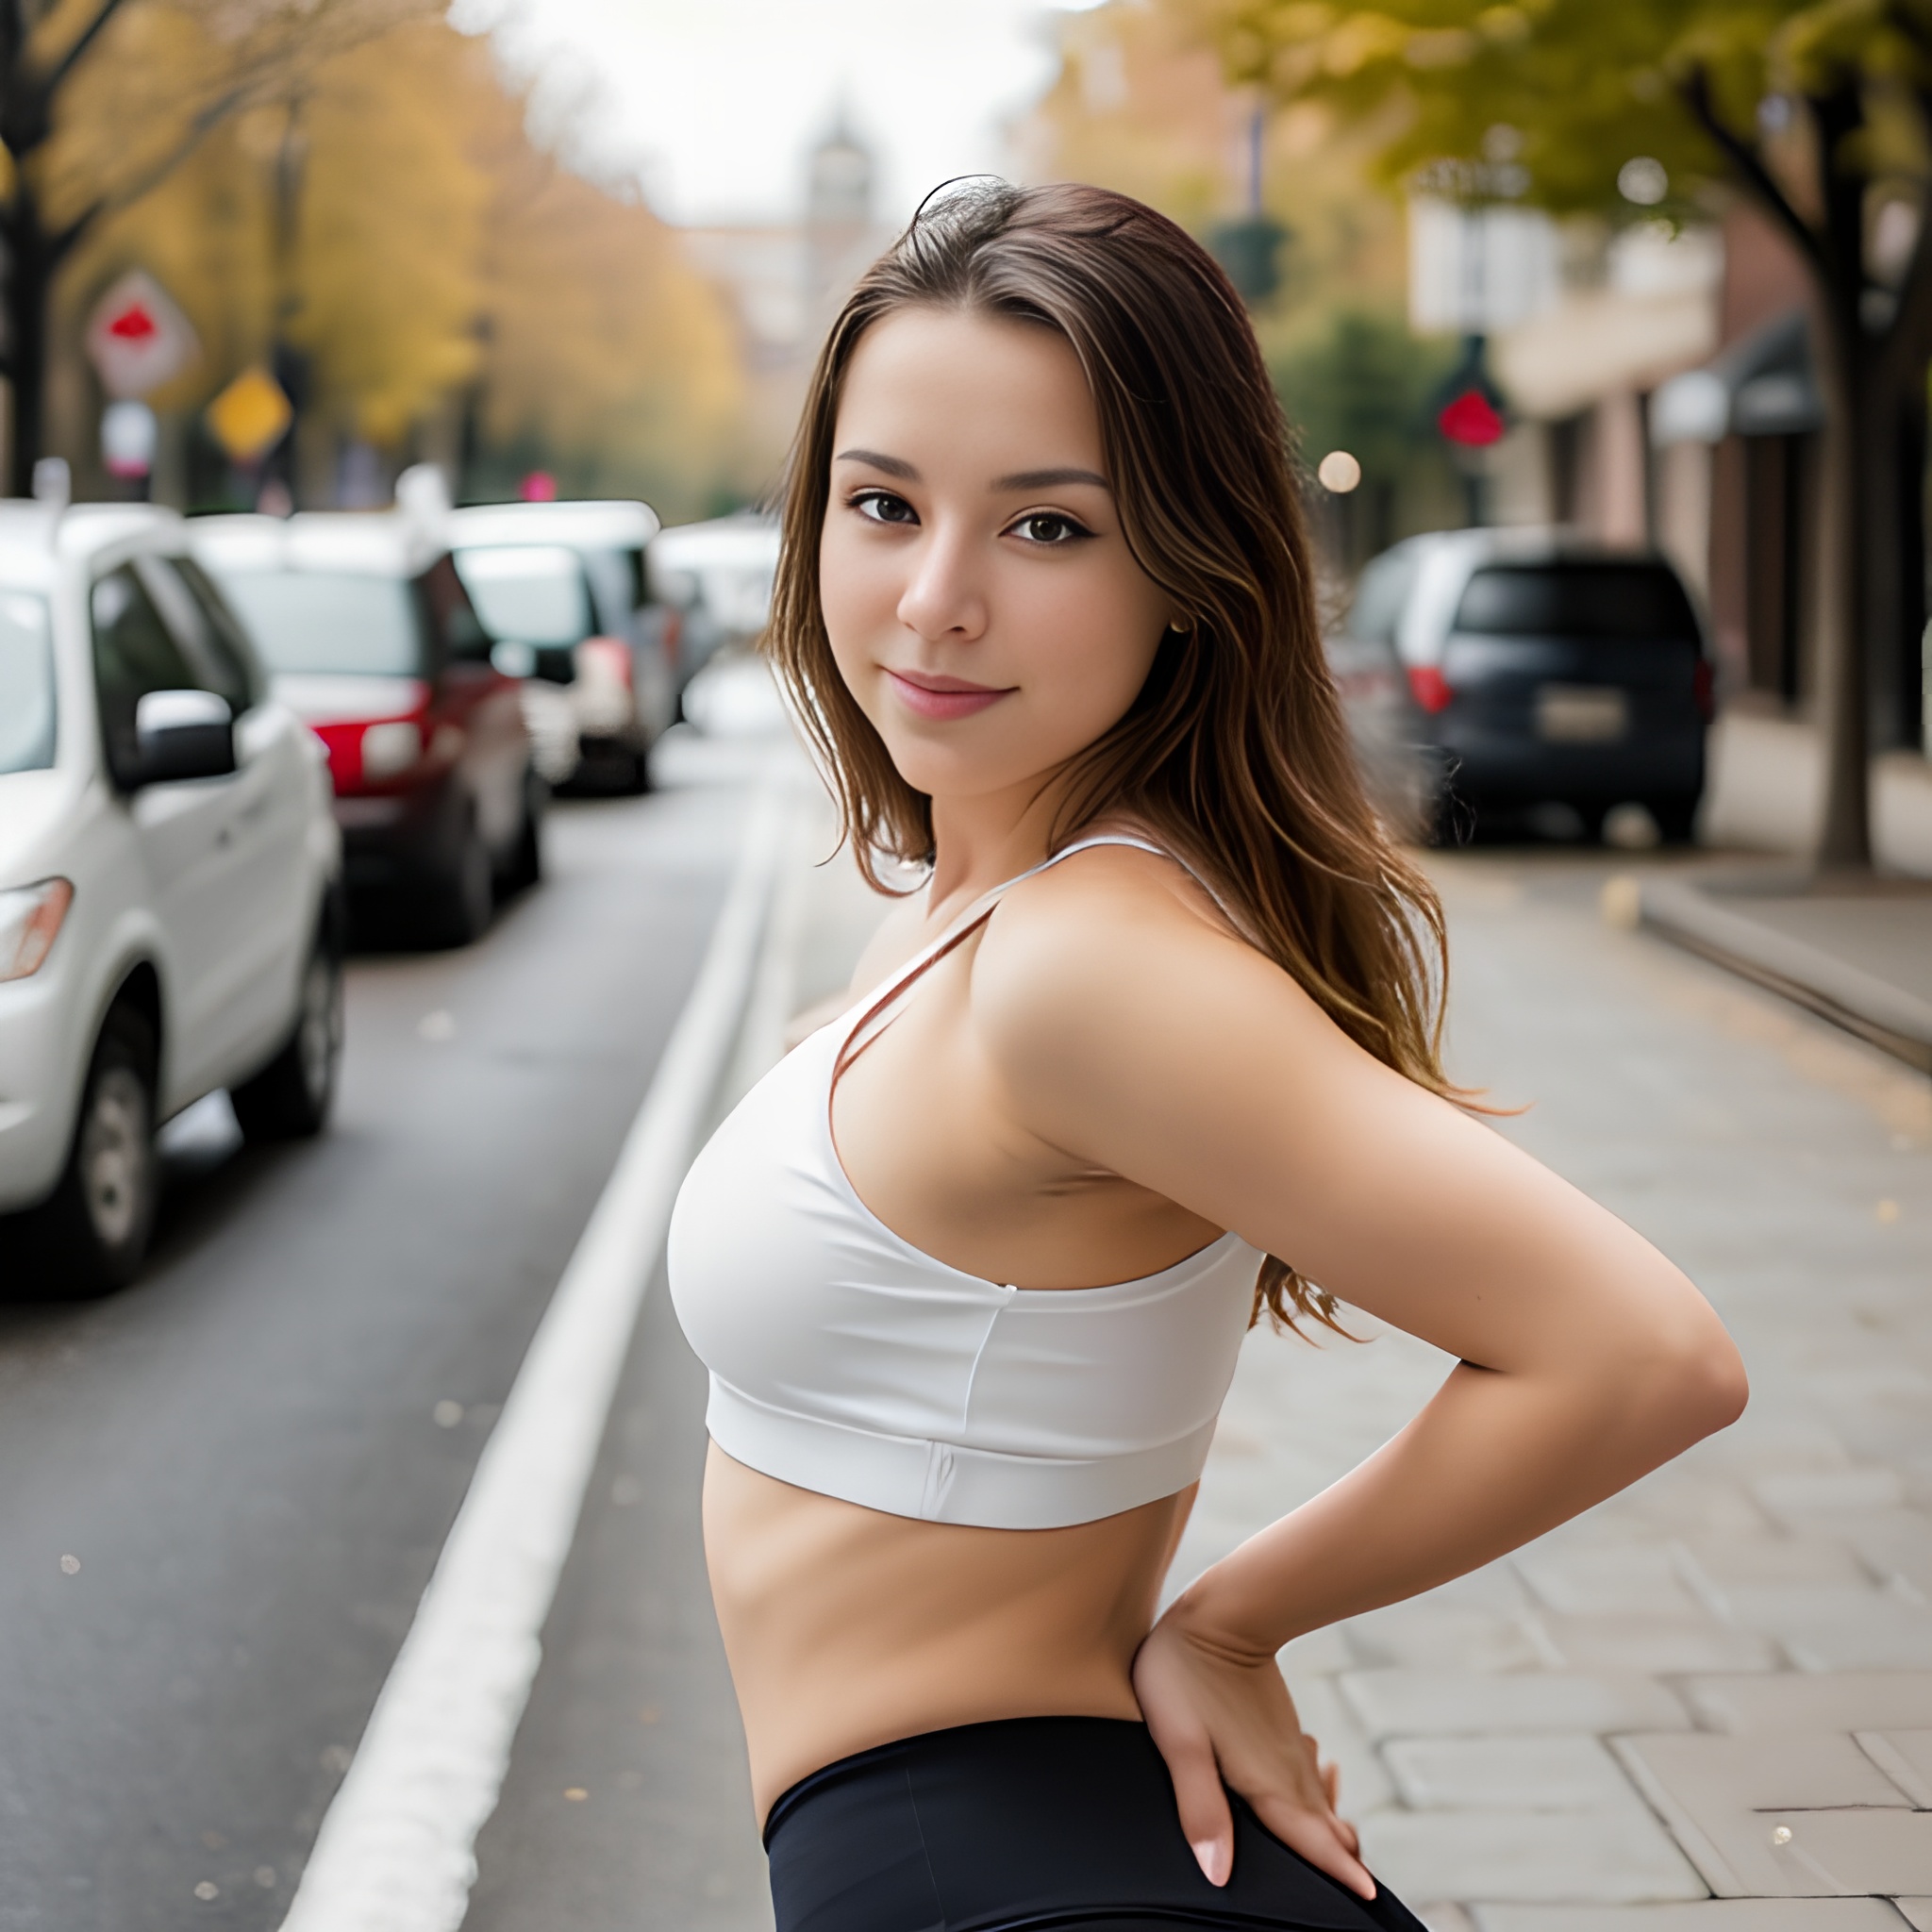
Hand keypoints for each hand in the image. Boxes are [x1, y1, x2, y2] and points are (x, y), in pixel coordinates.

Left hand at [1132, 1608, 1373, 1898]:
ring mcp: (1289, 1750)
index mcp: (1268, 1785)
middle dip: (1341, 1862)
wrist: (1220, 1612)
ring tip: (1339, 1859)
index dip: (1340, 1873)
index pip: (1311, 1842)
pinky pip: (1312, 1781)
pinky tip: (1317, 1804)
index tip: (1368, 1898)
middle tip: (1352, 1893)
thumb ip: (1201, 1807)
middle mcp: (1288, 1773)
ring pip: (1320, 1805)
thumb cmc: (1186, 1676)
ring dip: (1330, 1834)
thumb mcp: (1181, 1744)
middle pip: (1325, 1831)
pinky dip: (1320, 1804)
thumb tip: (1219, 1876)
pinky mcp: (1282, 1733)